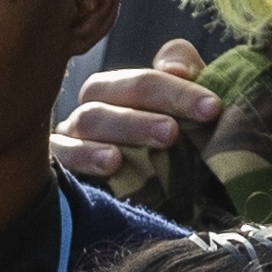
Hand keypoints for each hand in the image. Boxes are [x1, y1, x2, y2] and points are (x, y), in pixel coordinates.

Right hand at [47, 37, 217, 180]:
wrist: (157, 203)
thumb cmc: (172, 153)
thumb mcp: (187, 116)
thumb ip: (187, 78)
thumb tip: (175, 67)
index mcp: (122, 89)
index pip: (145, 79)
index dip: (178, 90)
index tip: (212, 108)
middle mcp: (95, 106)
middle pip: (110, 91)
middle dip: (148, 107)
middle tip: (173, 131)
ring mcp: (73, 133)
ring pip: (89, 119)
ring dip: (121, 128)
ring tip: (153, 143)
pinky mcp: (59, 162)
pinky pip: (62, 152)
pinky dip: (84, 155)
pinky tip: (111, 164)